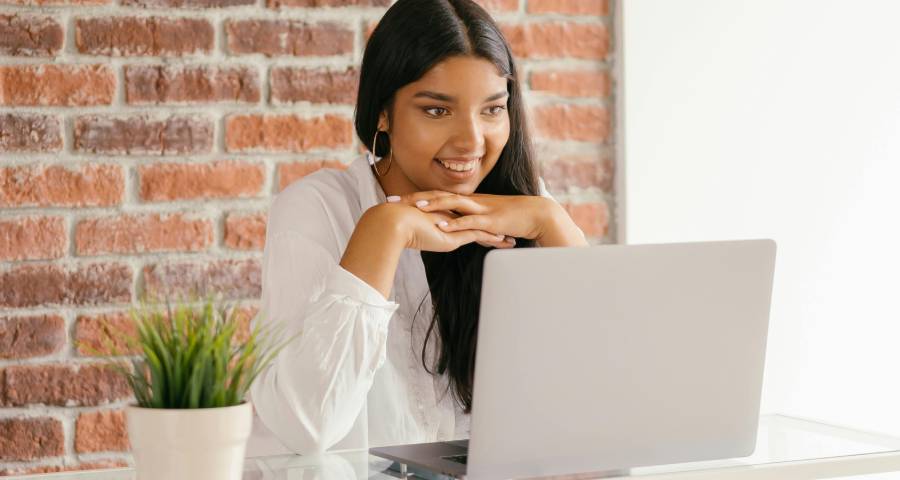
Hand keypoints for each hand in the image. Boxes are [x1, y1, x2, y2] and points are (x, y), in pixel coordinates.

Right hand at [367, 203, 515, 252]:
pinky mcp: (455, 232)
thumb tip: (421, 238)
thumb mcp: (412, 231)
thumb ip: (420, 234)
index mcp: (441, 217)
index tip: (486, 227)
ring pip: (481, 228)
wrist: (394, 223)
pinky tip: (503, 242)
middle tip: (506, 229)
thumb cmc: (398, 228)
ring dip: (496, 235)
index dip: (474, 223)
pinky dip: (491, 239)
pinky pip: (479, 235)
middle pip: (476, 221)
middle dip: (491, 226)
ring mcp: (454, 223)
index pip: (463, 220)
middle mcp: (451, 218)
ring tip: (510, 240)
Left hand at [387, 190, 554, 241]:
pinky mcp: (490, 220)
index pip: (435, 196)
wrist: (534, 214)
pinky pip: (470, 221)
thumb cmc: (507, 218)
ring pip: (452, 204)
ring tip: (415, 206)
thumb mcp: (480, 220)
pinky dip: (455, 223)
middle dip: (414, 198)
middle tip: (392, 200)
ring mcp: (480, 209)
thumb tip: (446, 229)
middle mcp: (470, 201)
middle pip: (438, 196)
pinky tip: (442, 226)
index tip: (393, 200)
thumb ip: (464, 222)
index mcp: (465, 201)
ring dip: (433, 204)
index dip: (414, 197)